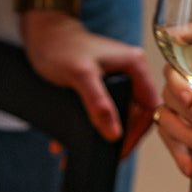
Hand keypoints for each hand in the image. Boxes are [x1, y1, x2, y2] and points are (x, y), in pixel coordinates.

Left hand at [21, 12, 158, 156]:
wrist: (41, 34)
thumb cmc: (60, 46)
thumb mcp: (80, 76)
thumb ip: (98, 104)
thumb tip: (114, 134)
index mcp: (134, 66)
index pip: (150, 107)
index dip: (137, 133)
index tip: (120, 152)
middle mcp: (129, 73)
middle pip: (134, 116)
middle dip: (116, 139)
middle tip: (100, 157)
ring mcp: (115, 80)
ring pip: (116, 117)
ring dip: (98, 137)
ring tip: (77, 154)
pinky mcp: (100, 87)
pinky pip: (100, 113)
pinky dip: (86, 129)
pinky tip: (65, 143)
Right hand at [154, 65, 191, 176]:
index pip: (175, 71)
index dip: (178, 85)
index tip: (190, 100)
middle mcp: (181, 93)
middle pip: (170, 98)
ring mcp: (175, 116)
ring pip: (168, 123)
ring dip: (190, 138)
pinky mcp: (174, 138)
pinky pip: (171, 147)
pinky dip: (181, 158)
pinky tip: (191, 169)